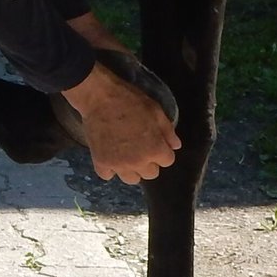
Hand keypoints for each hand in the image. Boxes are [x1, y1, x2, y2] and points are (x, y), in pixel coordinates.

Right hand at [61, 62, 180, 184]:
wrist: (100, 98)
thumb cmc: (130, 101)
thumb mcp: (156, 111)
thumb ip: (168, 131)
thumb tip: (175, 146)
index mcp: (155, 149)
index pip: (167, 161)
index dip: (162, 150)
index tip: (155, 141)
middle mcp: (139, 162)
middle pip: (150, 173)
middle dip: (149, 162)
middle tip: (141, 146)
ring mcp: (119, 165)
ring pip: (131, 179)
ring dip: (132, 169)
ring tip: (126, 154)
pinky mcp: (101, 163)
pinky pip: (108, 175)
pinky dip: (110, 168)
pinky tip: (110, 156)